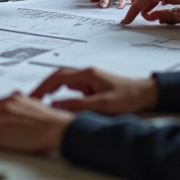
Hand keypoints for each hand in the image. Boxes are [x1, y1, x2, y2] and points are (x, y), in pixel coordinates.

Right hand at [30, 66, 157, 114]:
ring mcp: (89, 79)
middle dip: (44, 87)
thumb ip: (79, 105)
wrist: (146, 93)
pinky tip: (61, 103)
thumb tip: (56, 105)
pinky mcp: (93, 85)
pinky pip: (73, 88)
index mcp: (86, 74)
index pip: (57, 77)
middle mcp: (85, 73)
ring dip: (53, 90)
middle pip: (58, 76)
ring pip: (64, 82)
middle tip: (33, 99)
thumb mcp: (103, 104)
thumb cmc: (128, 97)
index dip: (43, 87)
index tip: (33, 98)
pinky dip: (63, 94)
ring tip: (43, 103)